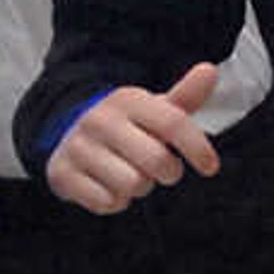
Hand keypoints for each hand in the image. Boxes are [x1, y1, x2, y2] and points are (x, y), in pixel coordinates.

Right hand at [46, 63, 223, 213]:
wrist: (67, 134)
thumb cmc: (124, 126)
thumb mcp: (153, 109)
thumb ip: (184, 97)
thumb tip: (210, 71)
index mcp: (128, 100)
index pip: (173, 123)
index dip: (198, 148)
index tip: (210, 166)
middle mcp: (101, 120)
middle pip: (157, 161)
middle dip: (169, 172)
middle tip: (162, 168)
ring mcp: (79, 147)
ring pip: (133, 185)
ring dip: (140, 188)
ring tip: (131, 174)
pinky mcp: (63, 174)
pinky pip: (107, 202)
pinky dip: (115, 201)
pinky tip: (109, 185)